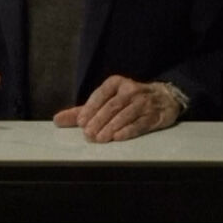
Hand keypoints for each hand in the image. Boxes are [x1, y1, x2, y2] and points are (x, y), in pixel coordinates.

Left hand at [52, 75, 181, 142]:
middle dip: (99, 120)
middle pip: (112, 106)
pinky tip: (118, 138)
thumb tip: (57, 120)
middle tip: (88, 135)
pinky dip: (128, 131)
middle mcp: (130, 90)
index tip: (81, 122)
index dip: (90, 108)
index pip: (101, 94)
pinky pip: (140, 123)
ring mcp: (144, 102)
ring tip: (100, 139)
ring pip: (125, 115)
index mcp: (116, 83)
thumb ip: (82, 111)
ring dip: (111, 127)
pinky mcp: (154, 115)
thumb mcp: (106, 100)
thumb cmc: (128, 100)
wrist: (164, 97)